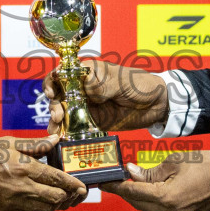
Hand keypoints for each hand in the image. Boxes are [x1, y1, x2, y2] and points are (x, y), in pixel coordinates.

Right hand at [0, 136, 87, 210]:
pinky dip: (40, 209)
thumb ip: (36, 144)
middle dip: (69, 196)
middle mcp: (22, 188)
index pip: (58, 179)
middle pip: (57, 198)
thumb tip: (56, 140)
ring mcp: (15, 202)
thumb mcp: (10, 142)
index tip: (82, 186)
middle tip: (74, 193)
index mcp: (25, 168)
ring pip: (46, 210)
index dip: (74, 184)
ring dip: (55, 204)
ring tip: (59, 196)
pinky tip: (40, 201)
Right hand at [45, 60, 169, 134]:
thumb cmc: (140, 84)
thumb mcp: (120, 81)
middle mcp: (83, 89)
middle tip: (58, 115)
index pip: (62, 73)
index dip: (52, 82)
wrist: (157, 104)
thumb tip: (84, 89)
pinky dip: (66, 132)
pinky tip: (61, 137)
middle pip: (59, 95)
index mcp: (88, 72)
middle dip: (54, 105)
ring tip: (56, 130)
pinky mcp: (93, 122)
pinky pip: (75, 127)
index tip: (52, 92)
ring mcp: (87, 106)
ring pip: (64, 112)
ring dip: (56, 120)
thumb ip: (101, 86)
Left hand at [103, 150, 209, 210]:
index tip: (103, 182)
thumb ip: (149, 171)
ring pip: (149, 208)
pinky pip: (161, 210)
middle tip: (115, 180)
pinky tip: (148, 189)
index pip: (132, 193)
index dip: (115, 187)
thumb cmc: (205, 165)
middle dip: (125, 192)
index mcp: (165, 198)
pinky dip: (152, 200)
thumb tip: (131, 172)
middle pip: (138, 203)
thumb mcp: (174, 162)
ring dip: (138, 196)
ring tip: (130, 182)